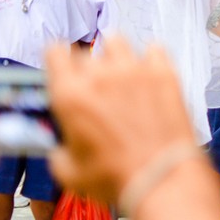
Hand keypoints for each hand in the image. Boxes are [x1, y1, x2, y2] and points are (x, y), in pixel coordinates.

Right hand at [45, 38, 197, 203]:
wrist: (162, 177)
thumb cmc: (116, 177)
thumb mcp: (70, 173)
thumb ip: (59, 152)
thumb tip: (61, 148)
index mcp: (71, 95)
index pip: (55, 52)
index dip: (57, 59)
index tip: (62, 68)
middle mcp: (101, 76)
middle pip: (87, 53)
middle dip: (88, 68)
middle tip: (96, 88)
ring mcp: (134, 71)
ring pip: (117, 42)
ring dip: (115, 55)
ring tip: (122, 73)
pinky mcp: (164, 73)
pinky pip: (154, 49)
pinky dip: (150, 58)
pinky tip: (150, 73)